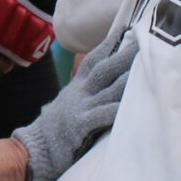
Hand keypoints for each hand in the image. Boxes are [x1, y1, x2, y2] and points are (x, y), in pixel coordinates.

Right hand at [18, 34, 137, 180]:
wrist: (32, 150)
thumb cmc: (53, 130)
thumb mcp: (67, 104)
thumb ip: (82, 93)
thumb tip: (98, 83)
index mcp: (76, 88)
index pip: (93, 60)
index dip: (109, 45)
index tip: (125, 30)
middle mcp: (80, 94)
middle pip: (105, 69)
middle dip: (124, 55)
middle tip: (145, 42)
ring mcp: (80, 109)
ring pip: (109, 89)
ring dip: (129, 78)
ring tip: (148, 67)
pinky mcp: (81, 126)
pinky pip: (103, 115)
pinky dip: (117, 109)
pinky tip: (131, 105)